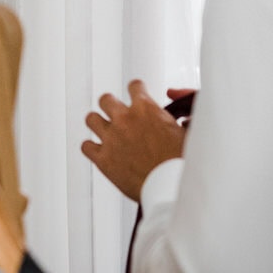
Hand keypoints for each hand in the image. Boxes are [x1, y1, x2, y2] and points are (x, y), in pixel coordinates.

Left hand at [81, 79, 186, 202]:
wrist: (170, 186)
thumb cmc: (181, 161)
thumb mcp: (186, 132)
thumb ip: (180, 120)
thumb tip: (183, 119)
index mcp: (146, 109)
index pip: (134, 86)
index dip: (136, 90)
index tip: (137, 94)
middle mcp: (125, 119)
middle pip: (105, 99)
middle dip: (111, 104)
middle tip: (116, 113)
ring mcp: (111, 138)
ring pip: (91, 119)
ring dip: (97, 122)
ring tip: (103, 129)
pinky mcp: (103, 159)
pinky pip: (85, 146)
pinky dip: (90, 147)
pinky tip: (97, 150)